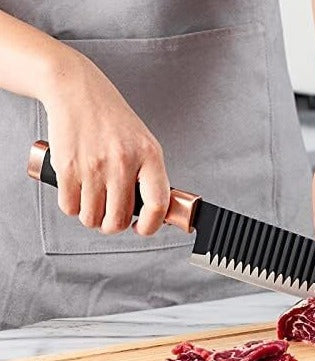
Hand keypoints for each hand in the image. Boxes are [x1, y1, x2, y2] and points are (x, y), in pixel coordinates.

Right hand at [41, 48, 169, 235]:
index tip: (141, 228)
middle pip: (118, 220)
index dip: (150, 226)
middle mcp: (123, 162)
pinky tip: (78, 194)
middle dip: (113, 226)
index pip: (157, 204)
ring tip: (93, 203)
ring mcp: (94, 166)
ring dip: (91, 218)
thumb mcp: (144, 142)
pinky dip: (73, 207)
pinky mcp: (68, 167)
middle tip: (111, 218)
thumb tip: (154, 211)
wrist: (76, 89)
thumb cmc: (111, 118)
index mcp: (149, 156)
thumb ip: (150, 175)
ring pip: (92, 218)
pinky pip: (69, 207)